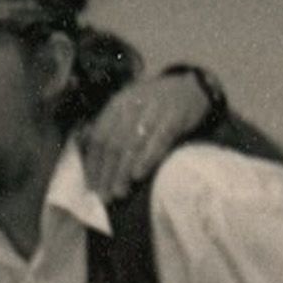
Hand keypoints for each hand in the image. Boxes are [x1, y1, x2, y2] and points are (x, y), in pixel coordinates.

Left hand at [79, 70, 210, 198]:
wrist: (190, 85)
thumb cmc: (154, 106)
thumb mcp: (130, 111)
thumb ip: (113, 131)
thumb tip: (96, 168)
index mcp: (116, 104)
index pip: (98, 137)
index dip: (93, 163)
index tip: (91, 187)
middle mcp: (132, 105)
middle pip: (113, 143)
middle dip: (107, 172)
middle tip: (105, 196)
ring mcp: (153, 109)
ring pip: (132, 143)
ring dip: (123, 171)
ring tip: (119, 192)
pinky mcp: (174, 116)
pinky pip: (158, 140)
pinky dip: (146, 158)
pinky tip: (138, 175)